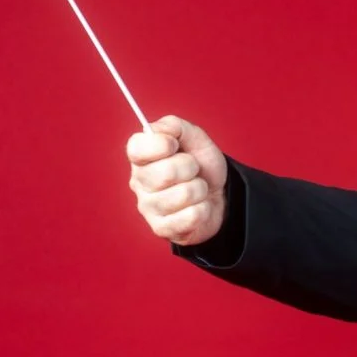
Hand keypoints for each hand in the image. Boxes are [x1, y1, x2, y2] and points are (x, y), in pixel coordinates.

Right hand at [127, 115, 227, 245]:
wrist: (219, 194)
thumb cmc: (201, 166)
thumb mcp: (194, 138)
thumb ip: (174, 126)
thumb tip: (156, 129)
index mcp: (141, 158)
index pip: (136, 148)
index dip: (161, 144)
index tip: (174, 145)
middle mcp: (138, 183)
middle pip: (166, 172)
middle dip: (191, 167)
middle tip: (193, 170)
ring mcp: (148, 208)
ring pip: (184, 194)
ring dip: (200, 189)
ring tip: (196, 189)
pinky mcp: (162, 229)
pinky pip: (192, 215)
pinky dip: (203, 209)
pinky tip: (196, 207)